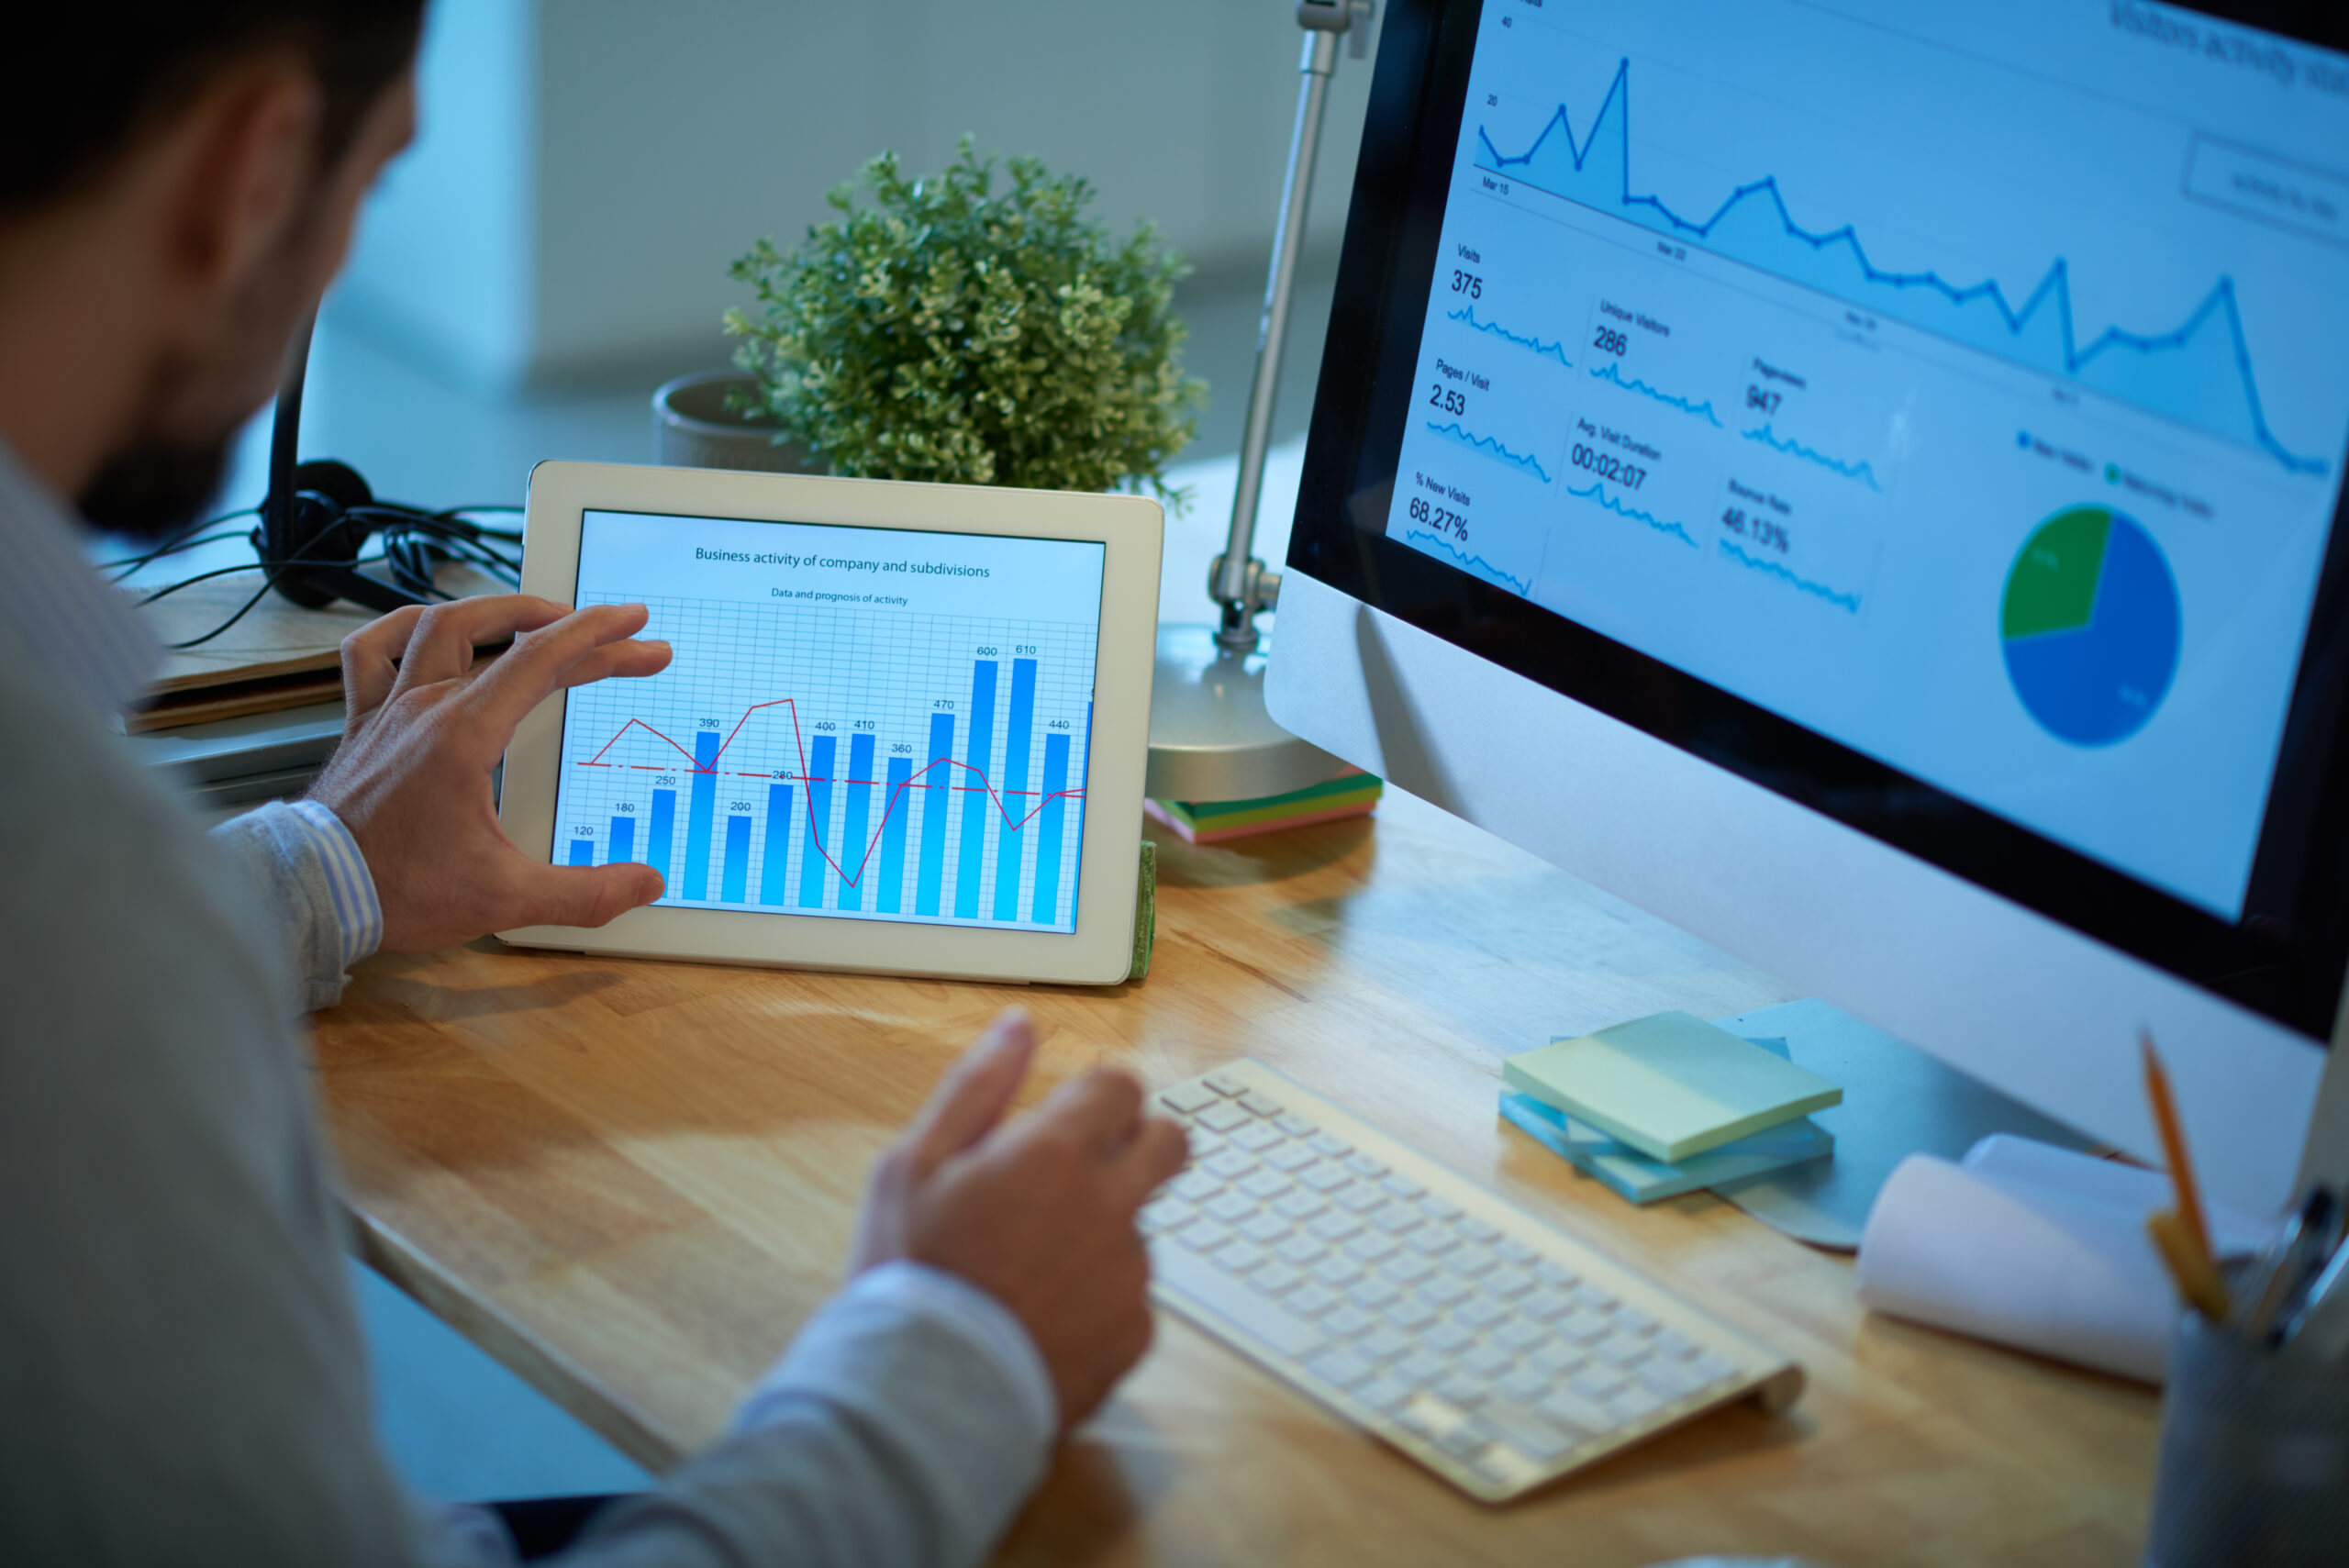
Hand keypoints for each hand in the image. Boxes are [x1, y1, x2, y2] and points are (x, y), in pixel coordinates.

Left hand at [307, 595, 672, 951]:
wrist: (312, 895)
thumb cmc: (395, 889)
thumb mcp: (505, 897)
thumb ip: (583, 892)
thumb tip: (644, 883)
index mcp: (463, 734)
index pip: (543, 659)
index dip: (599, 635)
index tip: (635, 625)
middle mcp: (426, 707)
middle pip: (508, 637)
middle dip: (573, 627)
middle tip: (618, 634)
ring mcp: (390, 709)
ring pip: (442, 624)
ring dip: (497, 610)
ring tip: (538, 613)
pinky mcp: (364, 723)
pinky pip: (372, 651)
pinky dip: (402, 628)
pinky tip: (425, 626)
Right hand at [852, 1011, 1188, 1431]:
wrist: (926, 1397)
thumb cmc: (910, 1274)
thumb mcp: (913, 1164)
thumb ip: (976, 1086)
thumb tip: (1019, 1025)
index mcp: (1055, 1153)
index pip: (1121, 1086)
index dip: (1095, 1098)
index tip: (1064, 1123)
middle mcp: (1109, 1205)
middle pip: (1170, 1142)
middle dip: (1138, 1143)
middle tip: (1079, 1175)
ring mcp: (1129, 1273)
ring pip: (1142, 1224)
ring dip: (1104, 1230)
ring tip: (1030, 1269)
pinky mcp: (1135, 1334)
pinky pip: (1132, 1296)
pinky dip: (1099, 1298)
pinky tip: (1044, 1316)